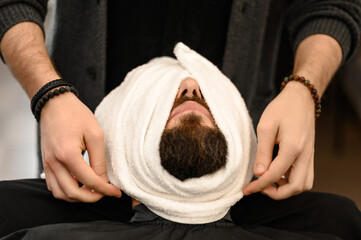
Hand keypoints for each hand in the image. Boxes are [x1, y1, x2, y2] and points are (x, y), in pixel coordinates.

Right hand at [40, 92, 121, 201]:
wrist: (54, 104)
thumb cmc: (76, 115)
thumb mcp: (95, 134)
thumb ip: (99, 160)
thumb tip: (103, 180)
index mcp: (67, 154)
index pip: (89, 181)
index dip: (105, 190)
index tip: (116, 192)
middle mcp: (54, 163)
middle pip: (73, 193)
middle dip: (92, 198)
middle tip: (106, 193)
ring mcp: (47, 164)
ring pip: (61, 194)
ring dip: (78, 197)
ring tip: (94, 191)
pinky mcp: (45, 164)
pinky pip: (53, 186)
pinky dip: (67, 192)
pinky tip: (80, 185)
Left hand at [243, 81, 314, 199]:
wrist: (301, 98)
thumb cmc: (281, 109)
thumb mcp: (266, 127)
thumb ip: (263, 152)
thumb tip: (259, 173)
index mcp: (293, 148)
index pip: (274, 176)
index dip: (259, 185)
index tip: (246, 189)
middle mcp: (305, 156)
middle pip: (295, 188)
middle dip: (276, 193)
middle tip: (259, 187)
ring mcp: (310, 156)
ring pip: (304, 185)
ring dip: (286, 189)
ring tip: (269, 181)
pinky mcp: (309, 155)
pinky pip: (305, 176)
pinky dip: (292, 181)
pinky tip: (278, 173)